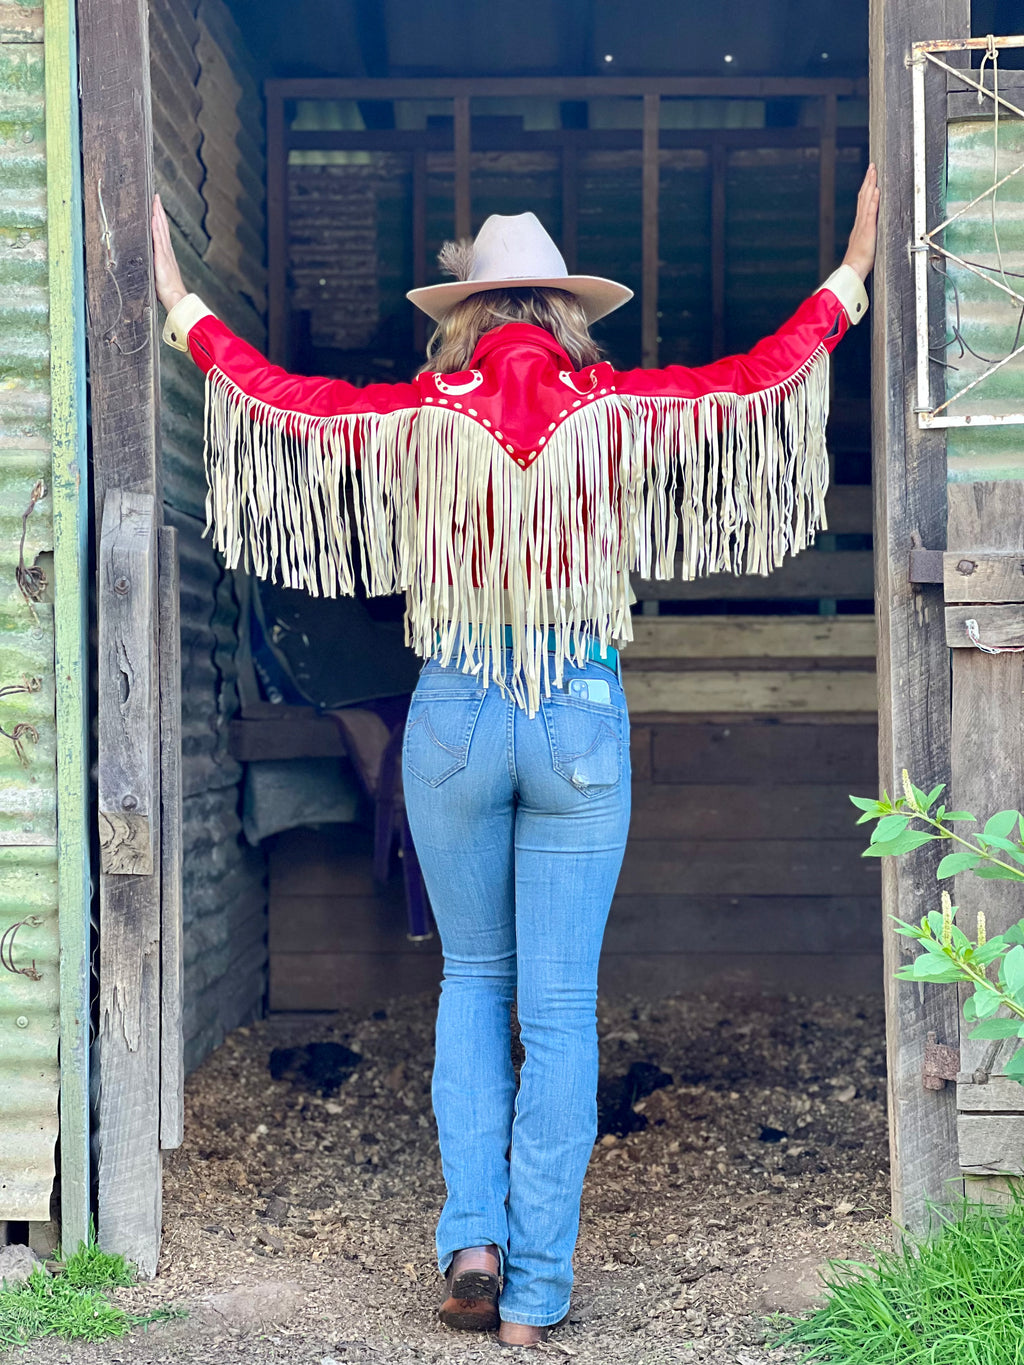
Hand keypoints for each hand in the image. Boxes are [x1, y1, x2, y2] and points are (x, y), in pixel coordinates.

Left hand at [151, 193, 186, 311]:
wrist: (175, 298)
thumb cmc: (167, 291)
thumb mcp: (158, 274)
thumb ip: (155, 265)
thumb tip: (149, 261)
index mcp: (165, 254)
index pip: (162, 232)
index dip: (159, 218)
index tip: (156, 206)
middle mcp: (166, 251)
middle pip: (162, 226)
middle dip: (159, 211)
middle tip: (156, 197)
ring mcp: (165, 253)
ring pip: (161, 229)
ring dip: (158, 215)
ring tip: (155, 202)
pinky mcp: (162, 258)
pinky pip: (158, 240)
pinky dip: (156, 228)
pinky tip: (153, 218)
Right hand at [841, 163, 879, 282]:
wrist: (852, 271)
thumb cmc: (858, 263)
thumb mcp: (863, 247)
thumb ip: (865, 238)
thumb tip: (866, 235)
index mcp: (860, 226)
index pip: (863, 203)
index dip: (866, 189)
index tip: (869, 177)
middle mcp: (860, 222)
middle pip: (863, 197)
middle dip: (868, 181)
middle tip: (872, 167)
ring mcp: (863, 225)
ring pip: (866, 200)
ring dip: (870, 185)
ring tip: (873, 172)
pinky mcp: (867, 230)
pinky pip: (870, 212)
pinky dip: (873, 200)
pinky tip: (876, 190)